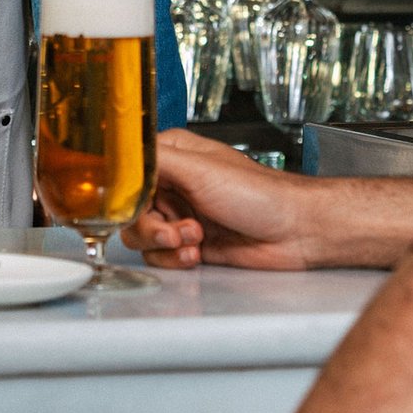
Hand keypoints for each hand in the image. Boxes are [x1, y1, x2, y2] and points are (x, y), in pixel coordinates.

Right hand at [120, 131, 314, 270]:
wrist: (295, 232)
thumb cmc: (262, 194)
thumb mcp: (200, 169)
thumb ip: (154, 160)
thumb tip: (117, 154)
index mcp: (173, 155)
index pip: (127, 171)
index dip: (126, 192)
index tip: (133, 205)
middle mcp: (174, 184)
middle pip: (129, 209)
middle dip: (150, 226)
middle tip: (177, 229)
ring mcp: (181, 214)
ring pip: (141, 236)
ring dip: (165, 243)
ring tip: (194, 238)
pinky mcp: (189, 243)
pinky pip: (160, 255)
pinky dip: (175, 258)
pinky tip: (197, 252)